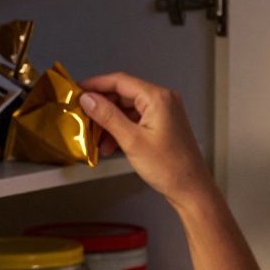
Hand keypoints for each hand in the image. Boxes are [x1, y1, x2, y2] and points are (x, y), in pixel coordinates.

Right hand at [77, 73, 213, 208]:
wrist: (191, 189)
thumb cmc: (170, 168)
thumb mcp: (132, 141)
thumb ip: (108, 117)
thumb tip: (89, 99)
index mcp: (158, 98)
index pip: (120, 81)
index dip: (95, 84)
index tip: (78, 90)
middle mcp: (163, 100)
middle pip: (123, 94)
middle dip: (102, 107)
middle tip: (83, 116)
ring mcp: (164, 112)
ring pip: (128, 109)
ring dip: (110, 122)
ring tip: (96, 138)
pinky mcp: (163, 125)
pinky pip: (136, 120)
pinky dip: (121, 129)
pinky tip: (111, 144)